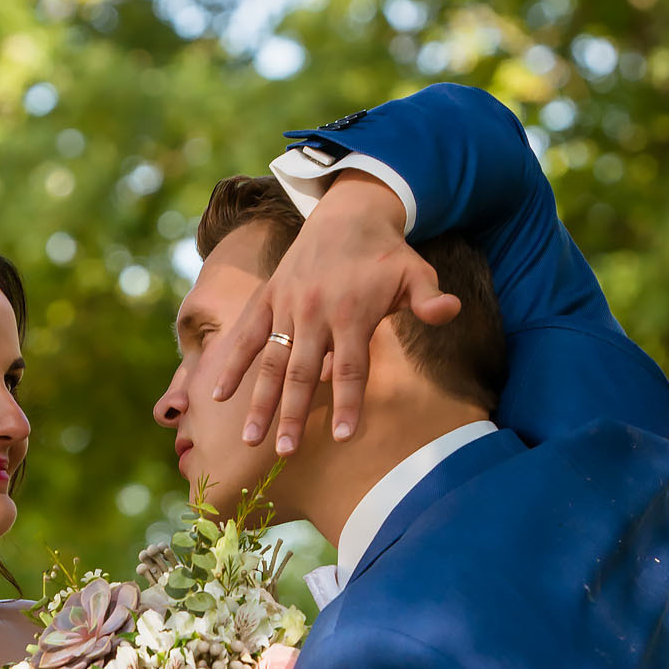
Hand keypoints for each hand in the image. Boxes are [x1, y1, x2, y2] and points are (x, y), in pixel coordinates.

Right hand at [211, 170, 460, 454]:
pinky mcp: (268, 298)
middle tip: (285, 453)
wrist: (347, 215)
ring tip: (250, 438)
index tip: (342, 436)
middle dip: (293, 415)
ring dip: (260, 402)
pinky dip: (232, 365)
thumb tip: (449, 311)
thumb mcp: (416, 272)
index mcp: (352, 314)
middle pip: (302, 373)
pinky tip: (218, 396)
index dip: (347, 402)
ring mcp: (287, 307)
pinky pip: (247, 336)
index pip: (350, 368)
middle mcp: (315, 313)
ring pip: (272, 362)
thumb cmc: (386, 255)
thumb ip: (429, 297)